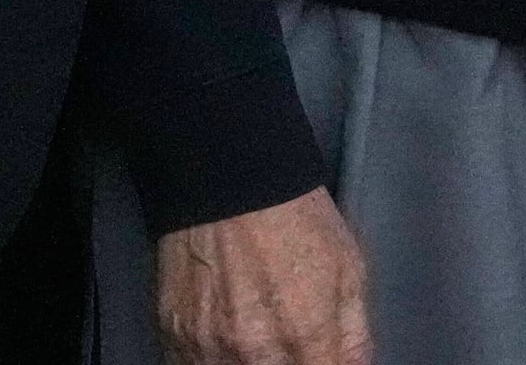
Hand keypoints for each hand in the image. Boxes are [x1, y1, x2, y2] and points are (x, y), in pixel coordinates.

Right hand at [155, 188, 370, 364]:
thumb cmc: (298, 220)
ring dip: (248, 363)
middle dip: (287, 364)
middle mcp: (253, 351)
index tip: (319, 356)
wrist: (228, 178)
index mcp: (304, 334)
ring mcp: (206, 347)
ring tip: (257, 332)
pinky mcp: (171, 337)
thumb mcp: (348, 269)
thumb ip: (354, 335)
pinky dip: (212, 360)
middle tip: (288, 340)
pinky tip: (225, 338)